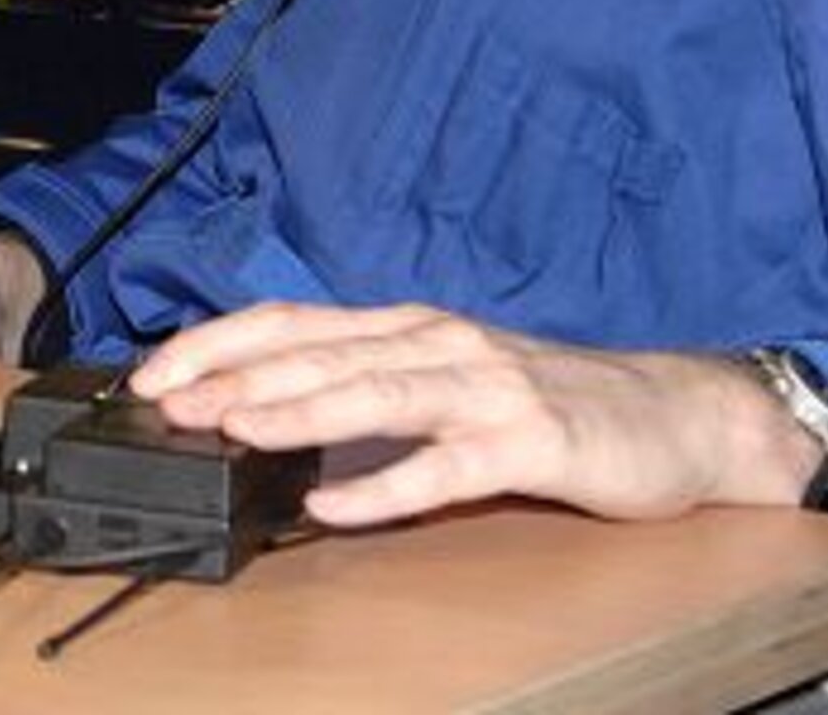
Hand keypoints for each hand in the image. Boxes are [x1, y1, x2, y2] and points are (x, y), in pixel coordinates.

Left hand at [128, 302, 823, 527]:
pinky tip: (336, 503)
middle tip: (169, 404)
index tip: (154, 373)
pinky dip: (384, 486)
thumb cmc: (548, 401)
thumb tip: (268, 410)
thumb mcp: (448, 379)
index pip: (292, 323)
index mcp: (407, 327)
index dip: (221, 342)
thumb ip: (370, 386)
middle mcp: (436, 343)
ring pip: (373, 393)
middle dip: (236, 376)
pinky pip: (445, 467)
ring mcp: (483, 389)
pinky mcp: (526, 443)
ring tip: (234, 429)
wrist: (673, 414)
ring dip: (296, 410)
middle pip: (319, 352)